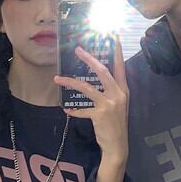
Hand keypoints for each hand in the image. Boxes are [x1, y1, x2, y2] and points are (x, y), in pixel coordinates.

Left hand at [54, 37, 128, 165]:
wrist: (118, 146)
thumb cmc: (115, 124)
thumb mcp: (117, 105)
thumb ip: (110, 92)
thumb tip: (95, 80)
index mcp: (123, 90)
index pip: (120, 66)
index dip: (116, 51)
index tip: (112, 36)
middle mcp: (118, 94)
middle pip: (102, 71)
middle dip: (89, 59)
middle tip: (77, 49)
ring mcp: (109, 104)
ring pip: (87, 88)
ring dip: (71, 82)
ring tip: (57, 78)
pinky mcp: (100, 115)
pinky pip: (82, 110)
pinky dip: (73, 110)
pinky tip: (66, 110)